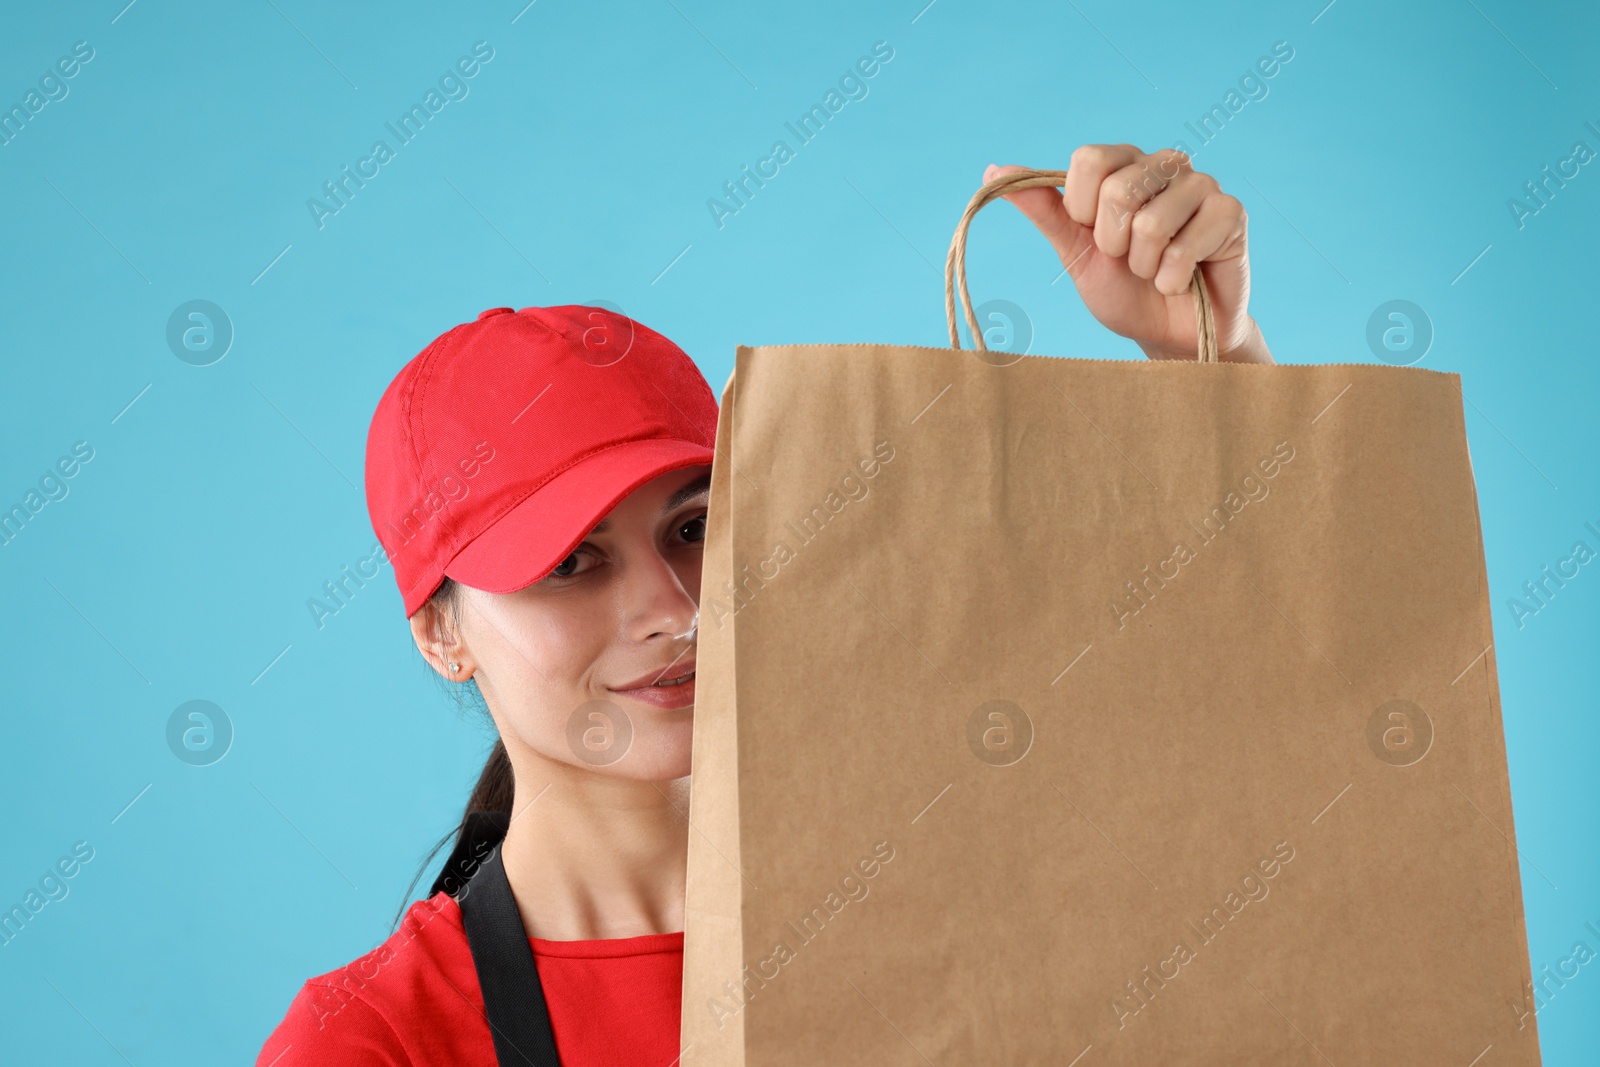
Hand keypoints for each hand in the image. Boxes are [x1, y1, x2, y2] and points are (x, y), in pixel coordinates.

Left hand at [985, 147, 1272, 362]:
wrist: (1168, 334)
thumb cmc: (1123, 291)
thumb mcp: (1075, 253)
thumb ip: (1043, 210)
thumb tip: (993, 172)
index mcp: (1124, 165)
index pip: (1088, 159)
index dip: (1082, 210)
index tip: (1094, 236)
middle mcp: (1164, 165)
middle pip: (1117, 190)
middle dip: (1113, 244)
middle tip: (1129, 260)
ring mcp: (1202, 186)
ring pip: (1151, 222)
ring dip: (1145, 266)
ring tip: (1157, 271)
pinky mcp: (1231, 213)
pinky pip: (1187, 245)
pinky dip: (1174, 276)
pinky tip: (1183, 279)